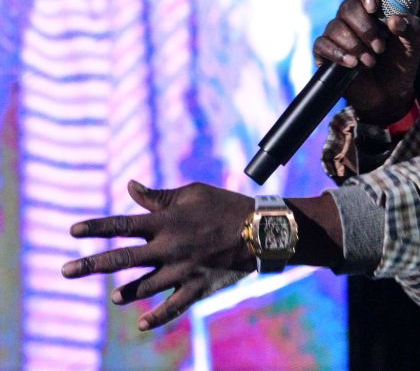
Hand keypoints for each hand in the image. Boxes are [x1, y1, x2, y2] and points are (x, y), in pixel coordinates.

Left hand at [62, 180, 255, 330]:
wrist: (261, 229)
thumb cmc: (225, 205)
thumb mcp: (192, 193)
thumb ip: (158, 197)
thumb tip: (130, 188)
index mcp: (166, 221)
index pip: (122, 224)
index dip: (96, 227)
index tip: (72, 230)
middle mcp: (169, 247)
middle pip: (122, 258)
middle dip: (91, 265)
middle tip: (65, 272)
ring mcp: (183, 270)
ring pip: (145, 286)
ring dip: (126, 292)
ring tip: (113, 297)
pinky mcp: (199, 286)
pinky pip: (175, 306)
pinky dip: (158, 316)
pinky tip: (142, 324)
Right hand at [313, 0, 419, 124]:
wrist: (389, 94)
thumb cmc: (401, 63)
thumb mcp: (414, 45)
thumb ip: (412, 28)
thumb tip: (396, 19)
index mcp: (376, 6)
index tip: (374, 7)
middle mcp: (354, 16)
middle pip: (348, 6)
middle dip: (366, 29)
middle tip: (380, 48)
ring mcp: (338, 33)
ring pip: (336, 27)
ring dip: (355, 45)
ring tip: (370, 62)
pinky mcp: (326, 52)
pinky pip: (322, 44)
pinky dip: (338, 54)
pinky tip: (352, 64)